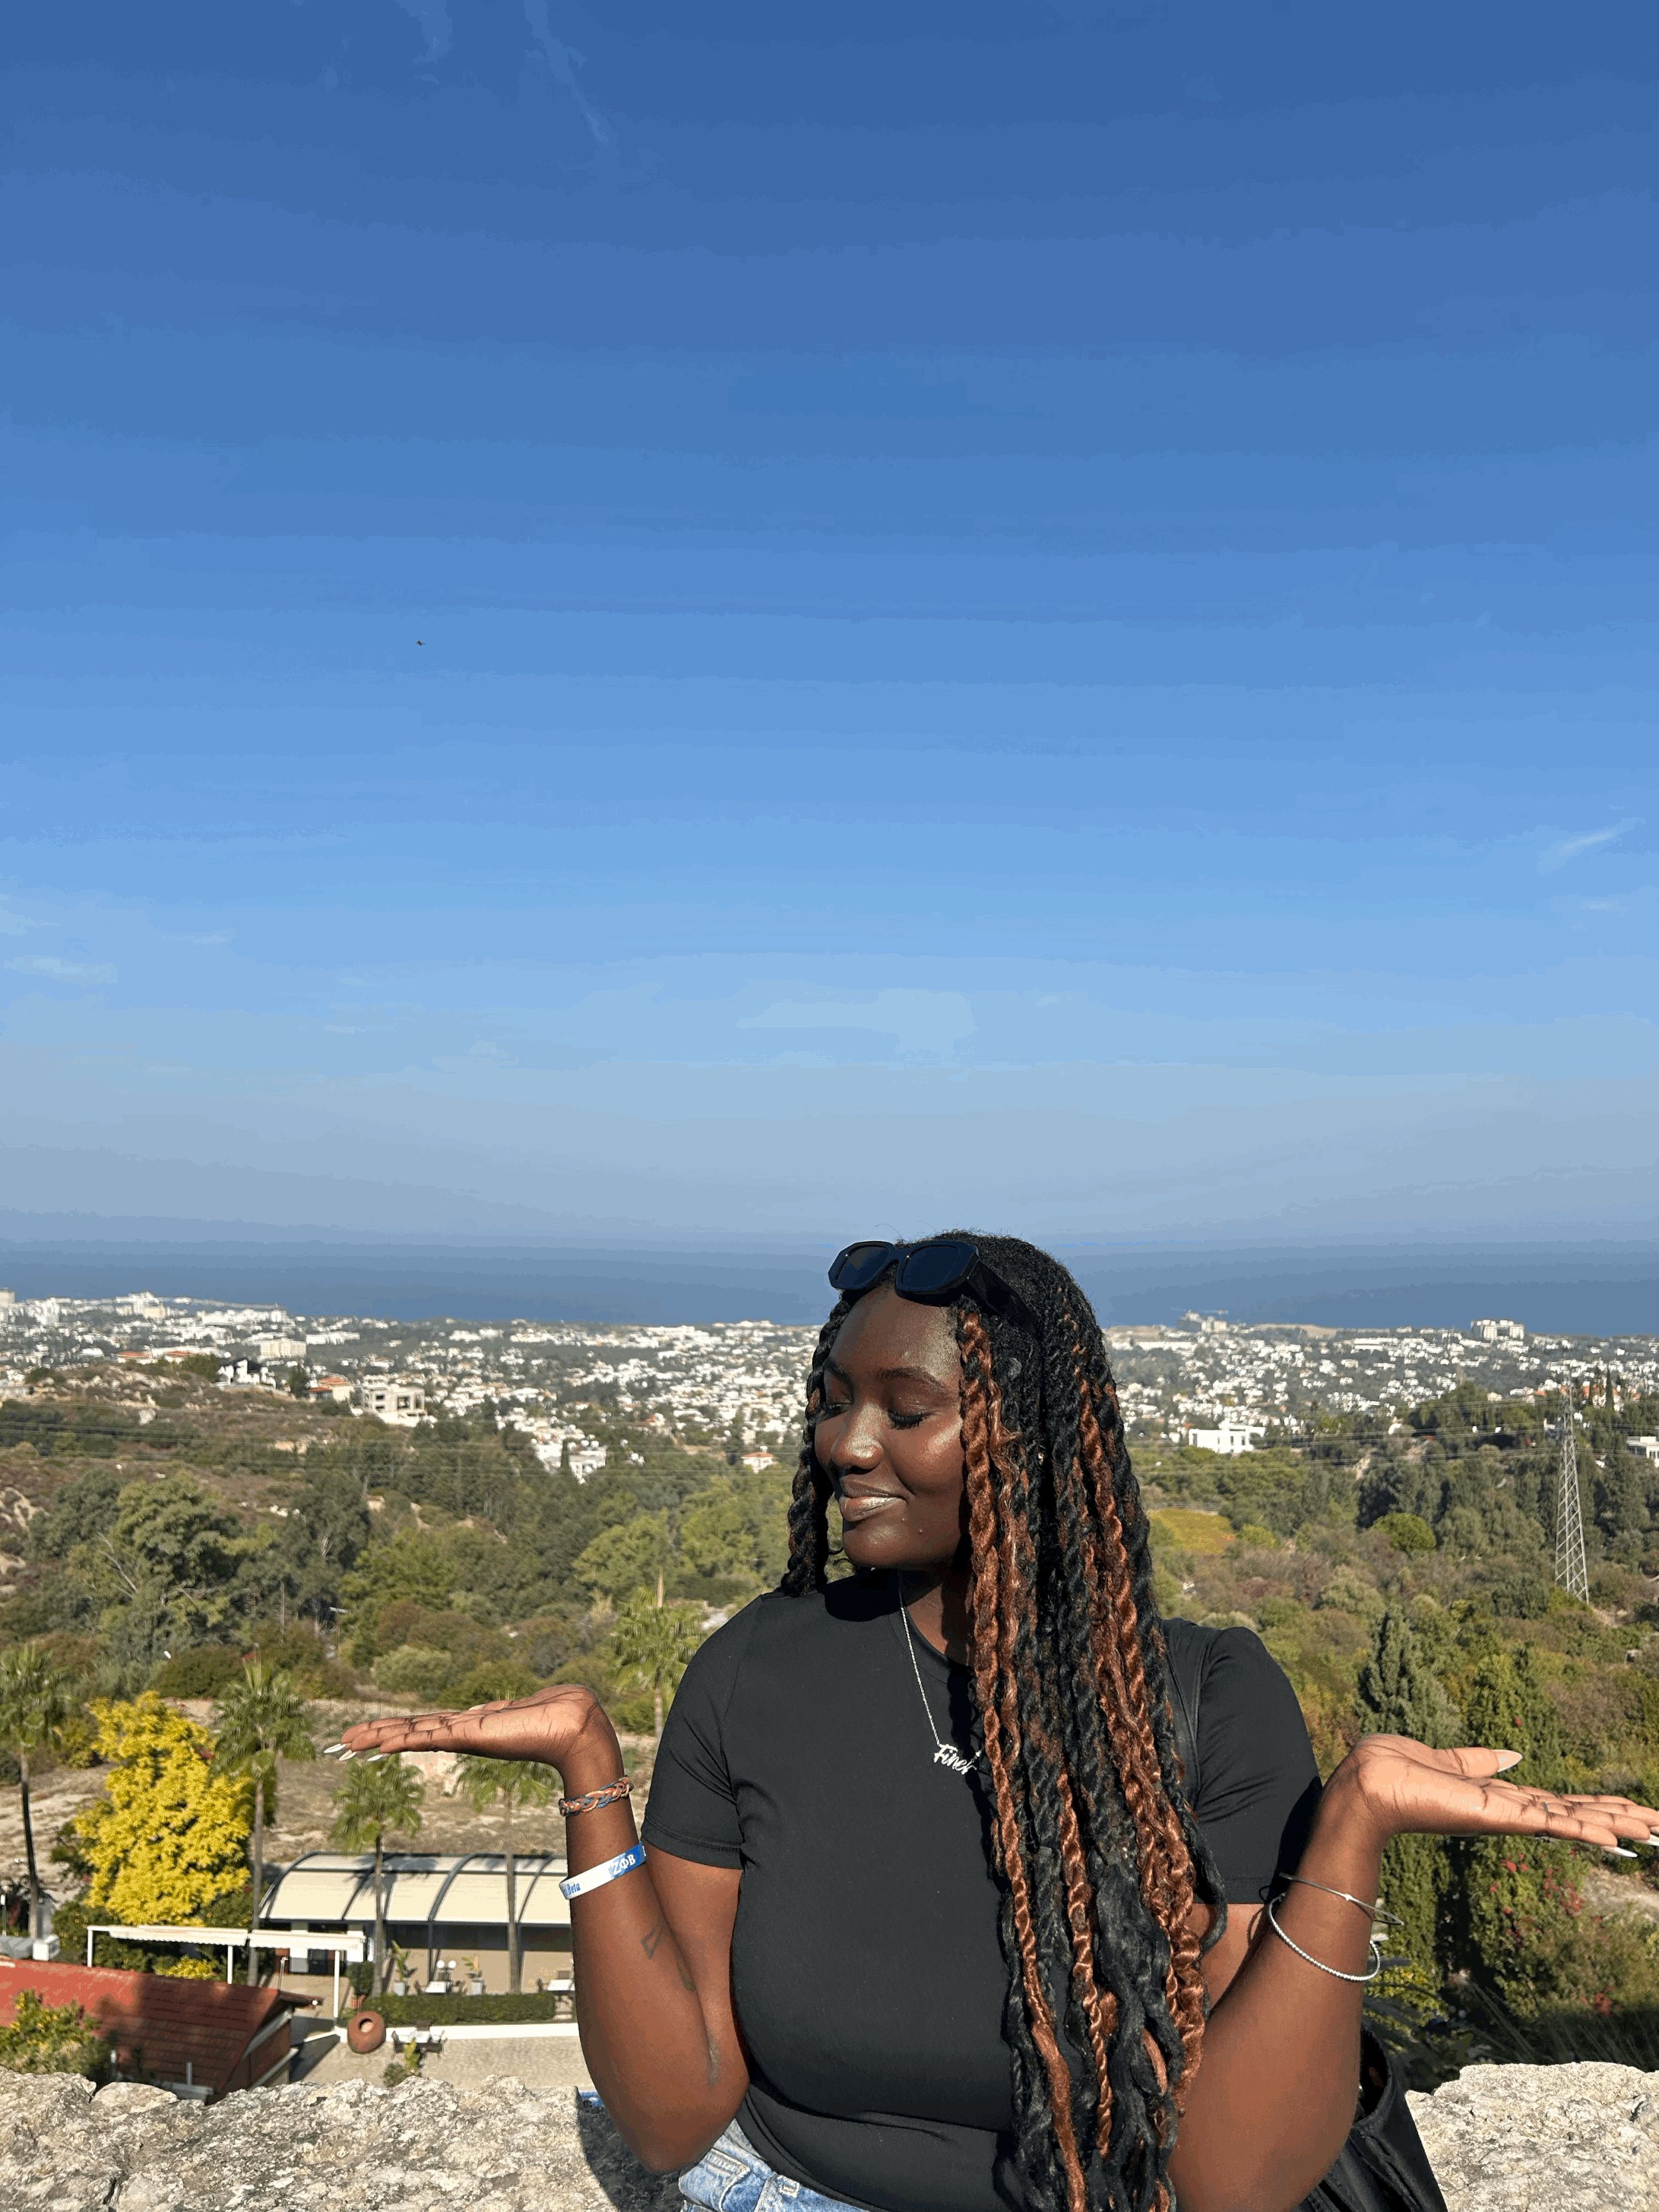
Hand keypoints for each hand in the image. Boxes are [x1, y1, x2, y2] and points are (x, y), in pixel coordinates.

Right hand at [334, 1683, 616, 1778]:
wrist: (575, 1726)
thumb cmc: (557, 1714)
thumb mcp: (519, 1708)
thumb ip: (502, 1711)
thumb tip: (497, 1710)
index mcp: (472, 1725)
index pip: (426, 1726)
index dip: (397, 1729)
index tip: (371, 1735)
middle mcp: (464, 1733)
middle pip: (411, 1732)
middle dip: (377, 1736)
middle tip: (342, 1743)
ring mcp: (465, 1735)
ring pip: (413, 1734)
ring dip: (380, 1738)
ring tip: (349, 1743)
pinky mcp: (472, 1735)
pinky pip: (429, 1736)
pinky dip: (403, 1739)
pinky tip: (381, 1744)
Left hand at [1332, 1734, 1658, 1855]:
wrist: (1366, 1783)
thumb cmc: (1393, 1769)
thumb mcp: (1446, 1759)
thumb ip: (1480, 1760)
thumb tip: (1515, 1754)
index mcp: (1496, 1796)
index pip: (1555, 1803)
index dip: (1591, 1806)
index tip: (1626, 1809)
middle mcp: (1506, 1809)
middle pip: (1573, 1814)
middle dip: (1615, 1817)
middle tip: (1658, 1823)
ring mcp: (1504, 1815)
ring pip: (1570, 1820)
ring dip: (1612, 1823)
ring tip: (1652, 1828)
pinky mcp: (1496, 1815)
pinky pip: (1549, 1823)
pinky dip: (1583, 1829)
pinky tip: (1614, 1835)